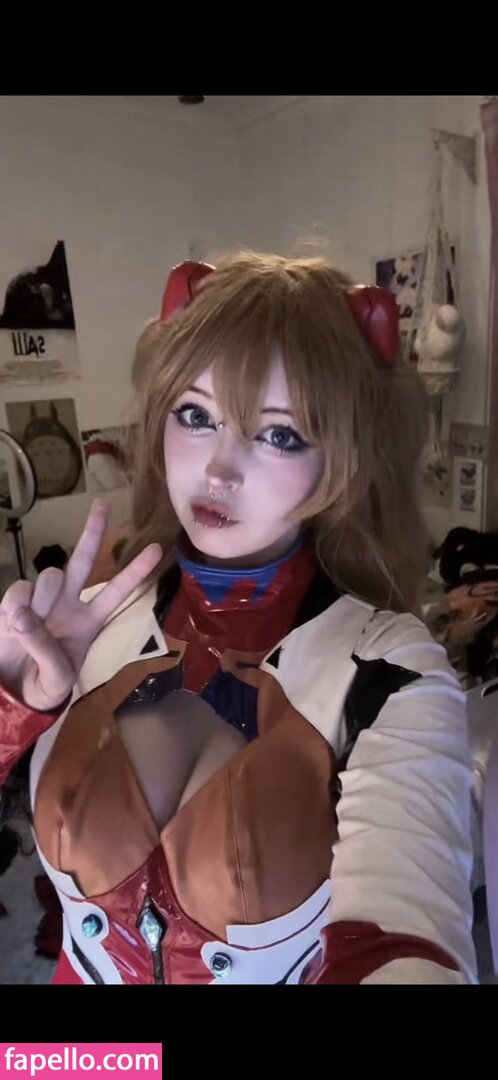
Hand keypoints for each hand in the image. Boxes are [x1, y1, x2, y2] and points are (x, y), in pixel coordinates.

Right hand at [0, 500, 161, 710]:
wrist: (11, 693)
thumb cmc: (44, 687)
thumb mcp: (56, 679)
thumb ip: (45, 649)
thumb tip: (24, 616)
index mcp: (89, 622)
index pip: (117, 593)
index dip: (135, 572)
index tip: (158, 550)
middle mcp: (69, 604)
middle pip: (84, 560)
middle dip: (93, 532)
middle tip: (103, 504)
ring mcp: (42, 600)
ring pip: (50, 576)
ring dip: (43, 602)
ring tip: (29, 631)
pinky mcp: (15, 601)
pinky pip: (19, 591)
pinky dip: (16, 608)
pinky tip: (12, 627)